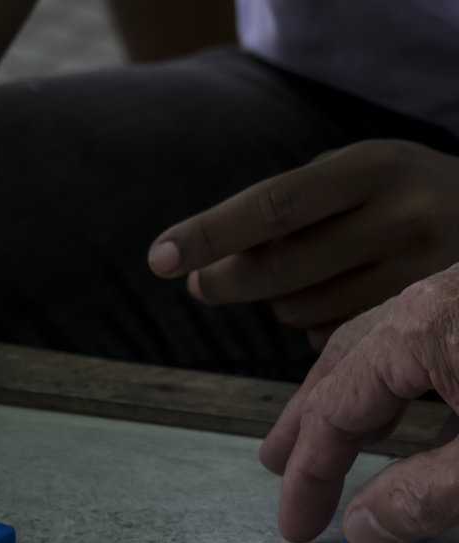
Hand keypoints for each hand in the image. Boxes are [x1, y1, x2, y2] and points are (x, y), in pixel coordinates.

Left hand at [149, 140, 458, 347]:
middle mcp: (402, 219)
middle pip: (277, 270)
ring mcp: (416, 276)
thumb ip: (276, 213)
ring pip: (296, 311)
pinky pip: (326, 340)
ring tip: (313, 272)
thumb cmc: (396, 193)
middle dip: (224, 281)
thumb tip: (197, 273)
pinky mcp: (412, 321)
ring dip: (278, 301)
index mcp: (373, 168)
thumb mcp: (351, 175)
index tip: (158, 257)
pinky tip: (345, 296)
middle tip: (201, 282)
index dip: (210, 233)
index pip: (274, 205)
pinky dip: (313, 325)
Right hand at [259, 262, 458, 542]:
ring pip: (389, 345)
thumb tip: (364, 527)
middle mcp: (436, 298)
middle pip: (345, 362)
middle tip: (277, 464)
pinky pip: (435, 337)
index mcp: (422, 328)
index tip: (296, 524)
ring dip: (354, 394)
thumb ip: (427, 495)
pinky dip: (408, 379)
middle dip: (307, 419)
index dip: (309, 476)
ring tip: (336, 436)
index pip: (336, 411)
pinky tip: (422, 412)